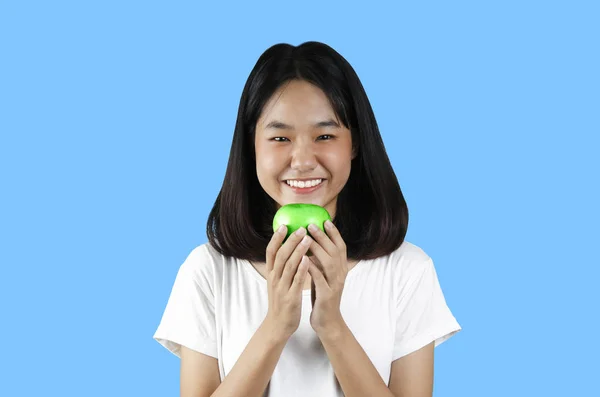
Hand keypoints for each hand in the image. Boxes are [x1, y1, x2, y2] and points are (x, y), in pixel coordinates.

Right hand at [264, 225, 311, 339]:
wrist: (278, 325)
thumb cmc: (281, 301)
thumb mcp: (277, 282)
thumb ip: (281, 267)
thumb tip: (287, 249)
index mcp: (271, 274)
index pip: (271, 252)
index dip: (276, 238)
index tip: (283, 225)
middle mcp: (274, 278)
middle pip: (281, 255)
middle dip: (290, 240)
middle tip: (301, 228)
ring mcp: (281, 288)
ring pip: (289, 265)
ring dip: (298, 250)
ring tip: (307, 238)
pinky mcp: (290, 297)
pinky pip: (296, 280)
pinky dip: (301, 269)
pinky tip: (308, 259)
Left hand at [305, 220, 348, 335]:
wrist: (328, 321)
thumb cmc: (323, 296)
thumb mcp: (324, 276)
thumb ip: (322, 262)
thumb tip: (311, 244)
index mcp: (340, 269)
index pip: (340, 247)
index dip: (334, 233)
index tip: (325, 221)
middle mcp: (341, 274)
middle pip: (335, 251)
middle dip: (323, 236)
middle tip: (311, 224)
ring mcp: (335, 285)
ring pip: (329, 262)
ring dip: (317, 249)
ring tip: (306, 238)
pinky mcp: (327, 295)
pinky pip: (320, 278)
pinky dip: (312, 268)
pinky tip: (303, 260)